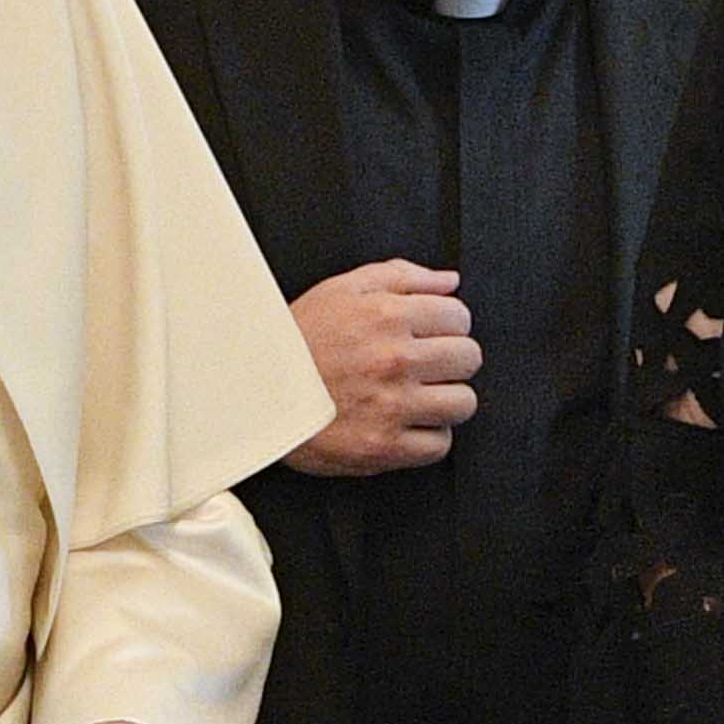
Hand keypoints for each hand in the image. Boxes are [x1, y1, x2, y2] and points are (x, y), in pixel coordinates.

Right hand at [284, 259, 476, 474]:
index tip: (433, 333)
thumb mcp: (342, 289)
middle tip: (426, 364)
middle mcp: (394, 360)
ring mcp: (391, 405)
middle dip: (452, 359)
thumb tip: (449, 283)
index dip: (448, 323)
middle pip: (469, 358)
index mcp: (387, 316)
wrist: (255, 392)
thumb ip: (402, 277)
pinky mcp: (384, 446)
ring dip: (446, 399)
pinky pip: (439, 445)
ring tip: (419, 395)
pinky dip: (428, 437)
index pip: (459, 315)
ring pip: (463, 402)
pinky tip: (406, 422)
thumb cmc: (298, 340)